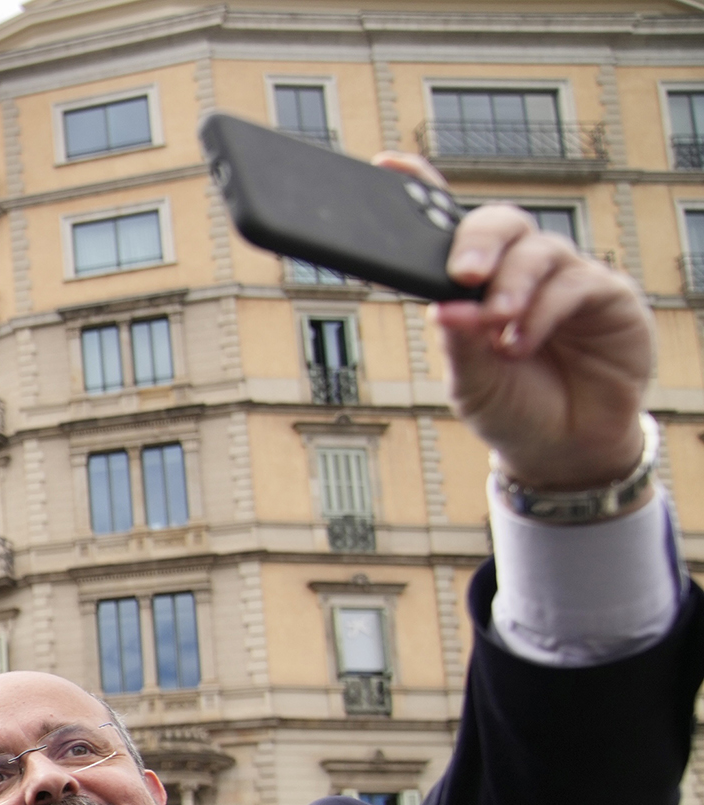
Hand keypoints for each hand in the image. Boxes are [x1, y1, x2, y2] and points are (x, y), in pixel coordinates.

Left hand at [375, 151, 656, 491]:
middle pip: (500, 223)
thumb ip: (458, 341)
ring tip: (498, 326)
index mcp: (475, 283)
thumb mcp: (470, 380)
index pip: (448, 226)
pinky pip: (576, 284)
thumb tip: (443, 304)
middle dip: (477, 242)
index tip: (388, 165)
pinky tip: (523, 342)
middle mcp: (519, 270)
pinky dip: (544, 311)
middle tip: (464, 275)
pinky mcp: (607, 296)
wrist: (563, 448)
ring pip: (538, 252)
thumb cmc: (511, 406)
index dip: (421, 189)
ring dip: (511, 288)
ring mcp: (565, 278)